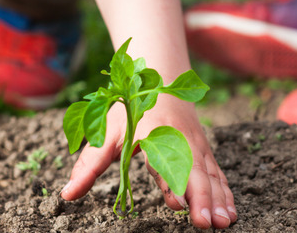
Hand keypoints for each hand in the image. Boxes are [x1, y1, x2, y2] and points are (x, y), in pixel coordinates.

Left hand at [60, 95, 236, 228]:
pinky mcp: (204, 153)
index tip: (179, 205)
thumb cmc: (131, 108)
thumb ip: (89, 165)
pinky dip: (226, 193)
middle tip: (208, 224)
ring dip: (219, 199)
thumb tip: (67, 194)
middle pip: (195, 172)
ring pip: (211, 175)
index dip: (173, 184)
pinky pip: (218, 175)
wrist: (160, 78)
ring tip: (225, 224)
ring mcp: (196, 147)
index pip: (166, 162)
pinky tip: (230, 214)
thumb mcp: (106, 133)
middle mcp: (181, 141)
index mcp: (155, 135)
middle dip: (204, 198)